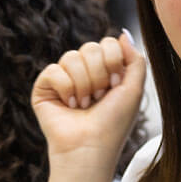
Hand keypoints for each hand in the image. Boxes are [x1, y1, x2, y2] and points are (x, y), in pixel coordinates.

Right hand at [32, 31, 145, 171]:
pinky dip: (65, 89)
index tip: (116, 86)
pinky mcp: (44, 87)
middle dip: (98, 75)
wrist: (90, 148)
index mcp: (105, 71)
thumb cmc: (113, 124)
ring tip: (84, 105)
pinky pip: (53, 70)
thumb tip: (122, 33)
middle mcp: (84, 72)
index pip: (107, 43)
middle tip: (99, 98)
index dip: (113, 62)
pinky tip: (69, 106)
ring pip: (71, 57)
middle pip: (90, 47)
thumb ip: (136, 60)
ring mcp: (63, 78)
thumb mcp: (134, 90)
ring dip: (83, 85)